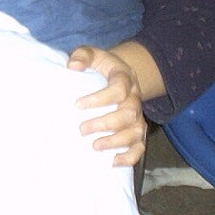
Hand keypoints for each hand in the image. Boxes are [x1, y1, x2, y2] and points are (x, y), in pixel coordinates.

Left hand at [68, 45, 146, 166]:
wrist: (120, 73)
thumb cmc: (101, 66)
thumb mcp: (92, 53)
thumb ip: (82, 55)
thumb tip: (73, 66)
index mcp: (124, 77)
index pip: (119, 89)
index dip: (99, 99)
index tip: (77, 105)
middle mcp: (135, 97)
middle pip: (128, 114)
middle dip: (105, 124)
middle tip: (82, 129)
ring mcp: (138, 115)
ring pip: (136, 132)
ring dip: (116, 142)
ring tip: (94, 146)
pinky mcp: (138, 130)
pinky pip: (141, 146)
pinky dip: (129, 157)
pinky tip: (113, 161)